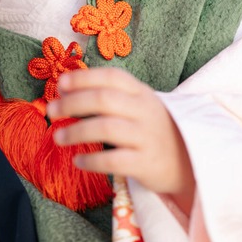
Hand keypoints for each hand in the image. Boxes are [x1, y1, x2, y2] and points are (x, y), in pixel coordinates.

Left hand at [46, 67, 195, 213]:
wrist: (189, 161)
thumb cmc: (153, 130)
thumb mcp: (138, 105)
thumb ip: (108, 95)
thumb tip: (64, 88)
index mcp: (142, 93)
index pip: (112, 77)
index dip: (84, 77)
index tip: (60, 82)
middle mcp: (146, 111)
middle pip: (104, 100)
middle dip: (72, 103)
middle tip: (51, 111)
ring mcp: (147, 137)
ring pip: (106, 129)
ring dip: (76, 131)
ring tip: (58, 138)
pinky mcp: (146, 164)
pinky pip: (113, 161)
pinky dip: (91, 161)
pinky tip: (78, 161)